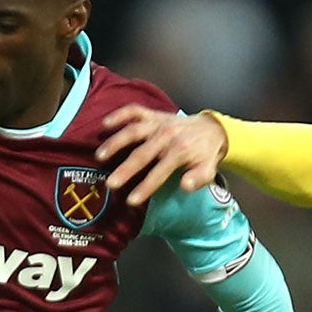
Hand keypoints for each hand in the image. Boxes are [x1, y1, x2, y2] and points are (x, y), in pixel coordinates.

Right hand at [96, 105, 227, 206]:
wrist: (211, 129)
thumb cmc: (204, 155)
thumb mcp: (209, 170)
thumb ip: (198, 179)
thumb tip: (184, 185)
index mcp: (181, 151)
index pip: (160, 172)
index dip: (145, 187)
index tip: (131, 201)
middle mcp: (167, 135)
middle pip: (143, 153)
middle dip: (126, 169)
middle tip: (110, 183)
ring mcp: (158, 123)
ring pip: (134, 131)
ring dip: (116, 142)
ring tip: (100, 156)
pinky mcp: (153, 114)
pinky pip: (134, 111)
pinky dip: (119, 115)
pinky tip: (105, 124)